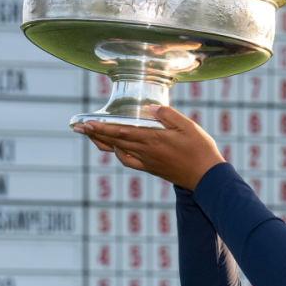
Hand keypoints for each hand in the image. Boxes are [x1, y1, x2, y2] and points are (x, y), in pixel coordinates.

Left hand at [74, 106, 224, 190]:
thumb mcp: (188, 126)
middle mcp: (146, 152)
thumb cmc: (200, 150)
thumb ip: (168, 115)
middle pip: (114, 142)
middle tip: (78, 127)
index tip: (86, 123)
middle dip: (95, 134)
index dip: (102, 128)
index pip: (121, 132)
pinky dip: (119, 154)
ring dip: (104, 143)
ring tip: (93, 135)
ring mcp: (147, 162)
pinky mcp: (151, 168)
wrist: (207, 178)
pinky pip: (129, 161)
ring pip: (119, 152)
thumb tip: (150, 107)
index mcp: (153, 140)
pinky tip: (116, 148)